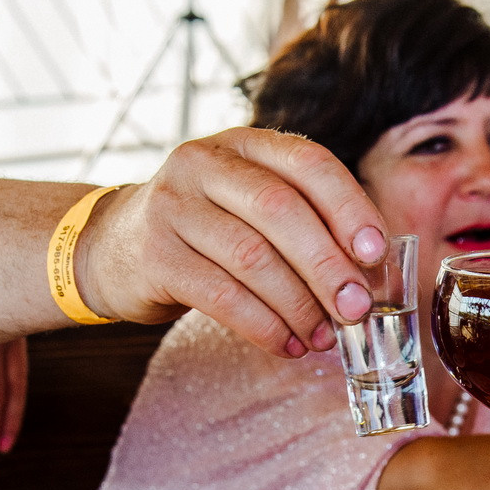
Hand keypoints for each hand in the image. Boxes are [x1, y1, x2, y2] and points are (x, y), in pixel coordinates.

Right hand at [75, 128, 390, 359]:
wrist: (113, 247)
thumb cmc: (206, 230)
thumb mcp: (249, 205)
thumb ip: (304, 222)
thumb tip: (371, 272)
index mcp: (243, 145)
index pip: (308, 163)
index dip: (349, 207)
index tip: (376, 253)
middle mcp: (203, 164)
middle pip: (280, 210)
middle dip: (327, 266)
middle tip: (356, 309)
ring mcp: (172, 206)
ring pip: (252, 257)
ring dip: (298, 305)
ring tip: (323, 337)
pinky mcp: (153, 255)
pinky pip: (221, 296)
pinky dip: (263, 326)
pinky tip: (286, 344)